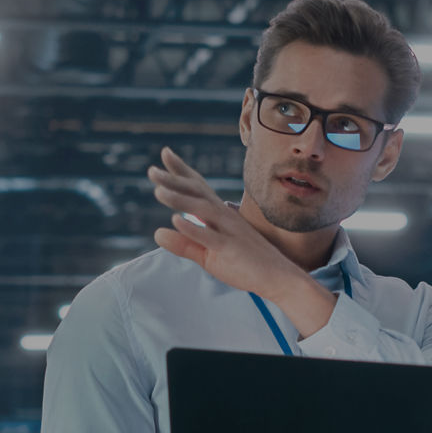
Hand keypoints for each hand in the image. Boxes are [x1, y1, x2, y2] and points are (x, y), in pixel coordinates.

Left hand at [147, 146, 304, 298]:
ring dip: (180, 199)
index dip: (182, 170)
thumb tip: (157, 233)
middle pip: (197, 193)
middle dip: (175, 180)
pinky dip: (193, 228)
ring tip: (158, 191)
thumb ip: (184, 244)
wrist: (279, 278)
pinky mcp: (231, 249)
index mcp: (220, 215)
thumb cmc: (245, 264)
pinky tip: (175, 220)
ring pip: (202, 210)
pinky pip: (211, 237)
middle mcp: (224, 217)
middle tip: (152, 170)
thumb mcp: (208, 255)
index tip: (165, 153)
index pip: (198, 187)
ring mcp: (229, 231)